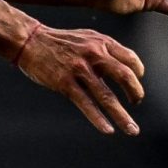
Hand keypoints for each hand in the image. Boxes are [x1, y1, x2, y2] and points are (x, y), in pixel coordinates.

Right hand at [15, 23, 145, 135]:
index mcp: (101, 42)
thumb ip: (105, 50)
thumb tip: (124, 70)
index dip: (138, 74)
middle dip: (135, 94)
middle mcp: (94, 54)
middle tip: (136, 103)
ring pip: (107, 97)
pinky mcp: (65, 83)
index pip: (130, 59)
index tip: (134, 84)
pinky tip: (108, 130)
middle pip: (125, 77)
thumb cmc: (60, 41)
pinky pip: (86, 104)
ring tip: (133, 130)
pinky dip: (99, 119)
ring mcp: (79, 69)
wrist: (30, 40)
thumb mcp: (86, 38)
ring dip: (122, 116)